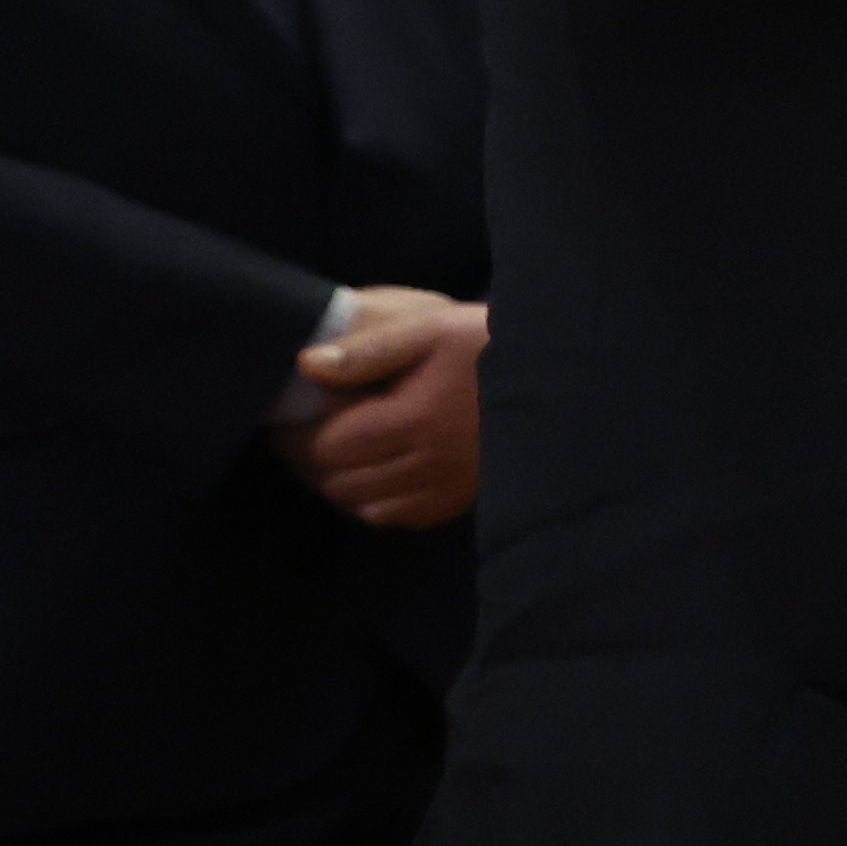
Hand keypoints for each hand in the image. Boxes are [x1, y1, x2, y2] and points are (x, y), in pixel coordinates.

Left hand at [281, 286, 486, 528]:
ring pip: (363, 505)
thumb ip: (369, 349)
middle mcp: (426, 465)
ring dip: (338, 482)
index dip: (295, 434)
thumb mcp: (433, 328)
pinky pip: (398, 517)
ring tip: (333, 453)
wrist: (562, 380)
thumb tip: (305, 366)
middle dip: (310, 460)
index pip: (328, 445)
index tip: (284, 415)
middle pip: (339, 481)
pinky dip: (374, 501)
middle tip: (301, 434)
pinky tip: (375, 474)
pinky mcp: (460, 500)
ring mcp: (445, 489)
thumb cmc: (491, 345)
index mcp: (414, 420)